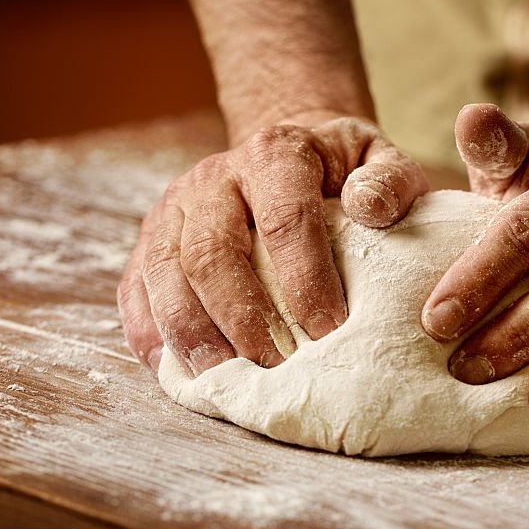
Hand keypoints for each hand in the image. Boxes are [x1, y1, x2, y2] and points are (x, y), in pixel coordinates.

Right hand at [118, 112, 428, 376]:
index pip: (286, 219)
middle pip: (213, 251)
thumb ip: (390, 179)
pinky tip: (175, 370)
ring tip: (223, 380)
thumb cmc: (344, 167)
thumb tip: (370, 208)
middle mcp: (216, 176)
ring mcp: (176, 206)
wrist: (292, 148)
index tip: (330, 331)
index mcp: (276, 154)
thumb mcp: (380, 158)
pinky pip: (138, 284)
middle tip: (275, 368)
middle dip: (242, 318)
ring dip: (192, 332)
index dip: (306, 280)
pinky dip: (150, 330)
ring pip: (167, 271)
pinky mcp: (153, 236)